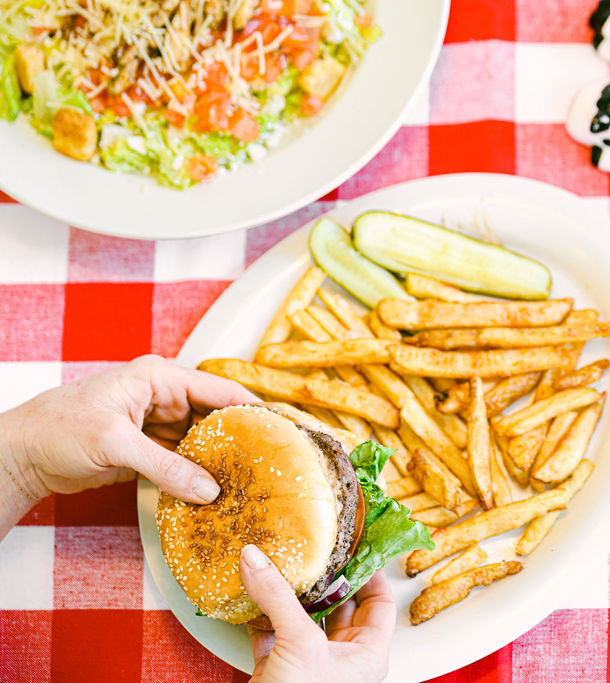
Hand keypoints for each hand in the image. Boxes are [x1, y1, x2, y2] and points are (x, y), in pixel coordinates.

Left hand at [2, 354, 255, 504]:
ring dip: (220, 459)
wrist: (20, 454)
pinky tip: (217, 489)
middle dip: (240, 437)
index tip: (281, 427)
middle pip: (215, 416)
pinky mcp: (147, 449)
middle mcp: (162, 397)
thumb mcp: (116, 444)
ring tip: (250, 478)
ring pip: (201, 440)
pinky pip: (184, 460)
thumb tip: (209, 490)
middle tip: (270, 459)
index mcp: (157, 378)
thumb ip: (166, 466)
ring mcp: (155, 424)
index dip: (251, 408)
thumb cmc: (58, 429)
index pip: (218, 390)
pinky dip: (198, 474)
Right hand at [241, 544, 394, 682]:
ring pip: (304, 617)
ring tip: (281, 561)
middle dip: (323, 577)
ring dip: (289, 593)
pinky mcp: (279, 670)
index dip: (370, 570)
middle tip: (314, 546)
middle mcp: (343, 658)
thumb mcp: (299, 644)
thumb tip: (258, 558)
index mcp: (368, 653)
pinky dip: (262, 614)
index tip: (356, 542)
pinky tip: (253, 592)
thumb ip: (279, 597)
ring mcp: (311, 664)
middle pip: (339, 604)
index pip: (380, 601)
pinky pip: (273, 633)